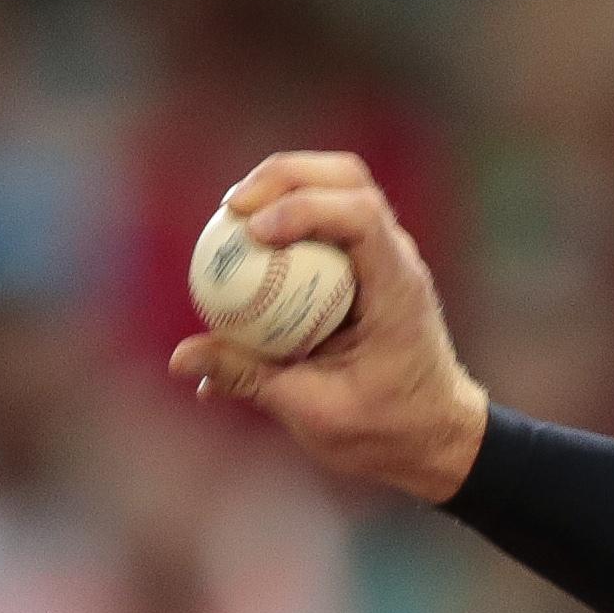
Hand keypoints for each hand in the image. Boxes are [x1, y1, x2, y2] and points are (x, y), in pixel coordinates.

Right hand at [166, 153, 489, 502]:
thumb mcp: (317, 411)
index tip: (257, 232)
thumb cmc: (387, 429)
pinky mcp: (361, 267)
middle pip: (348, 179)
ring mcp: (381, 258)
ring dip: (282, 188)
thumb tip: (180, 358)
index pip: (362, 218)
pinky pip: (322, 221)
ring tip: (232, 215)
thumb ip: (250, 378)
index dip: (306, 209)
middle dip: (285, 178)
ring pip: (337, 187)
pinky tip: (242, 239)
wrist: (433, 435)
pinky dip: (282, 215)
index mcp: (397, 289)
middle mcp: (395, 260)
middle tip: (232, 208)